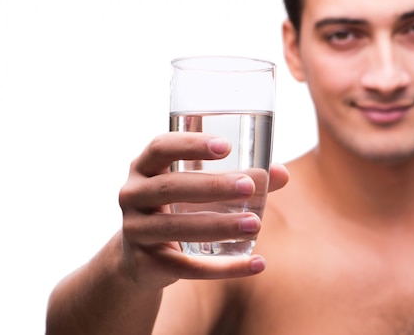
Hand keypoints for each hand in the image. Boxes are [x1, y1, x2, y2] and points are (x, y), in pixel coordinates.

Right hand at [118, 132, 288, 289]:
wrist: (138, 258)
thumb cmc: (176, 208)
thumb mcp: (198, 188)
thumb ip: (237, 178)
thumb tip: (282, 173)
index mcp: (144, 167)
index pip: (162, 147)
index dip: (191, 145)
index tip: (226, 146)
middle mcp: (132, 194)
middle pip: (170, 186)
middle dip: (213, 186)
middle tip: (250, 186)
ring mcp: (135, 230)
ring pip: (176, 228)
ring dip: (219, 226)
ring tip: (255, 224)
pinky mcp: (145, 264)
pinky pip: (185, 268)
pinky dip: (223, 269)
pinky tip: (257, 264)